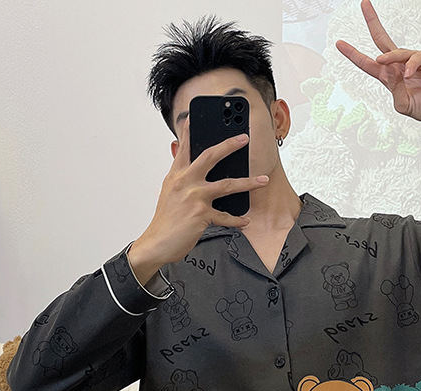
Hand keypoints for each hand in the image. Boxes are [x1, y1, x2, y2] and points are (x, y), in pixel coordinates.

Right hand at [131, 117, 269, 273]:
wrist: (157, 242)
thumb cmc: (165, 221)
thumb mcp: (168, 193)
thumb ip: (179, 177)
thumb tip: (184, 162)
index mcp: (176, 175)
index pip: (185, 148)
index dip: (190, 131)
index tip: (196, 117)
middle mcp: (185, 182)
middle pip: (211, 156)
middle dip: (230, 145)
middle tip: (244, 138)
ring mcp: (194, 197)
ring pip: (227, 185)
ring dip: (248, 182)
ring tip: (262, 180)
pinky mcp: (202, 214)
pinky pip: (225, 215)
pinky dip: (237, 219)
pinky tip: (245, 220)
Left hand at [336, 0, 420, 129]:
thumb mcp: (403, 105)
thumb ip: (394, 89)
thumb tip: (387, 69)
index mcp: (389, 78)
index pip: (367, 64)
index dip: (353, 54)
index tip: (340, 44)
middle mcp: (399, 65)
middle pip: (381, 40)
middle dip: (372, 22)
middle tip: (364, 4)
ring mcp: (413, 59)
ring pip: (397, 51)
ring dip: (391, 58)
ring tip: (387, 67)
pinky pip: (417, 55)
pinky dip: (411, 64)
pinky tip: (409, 74)